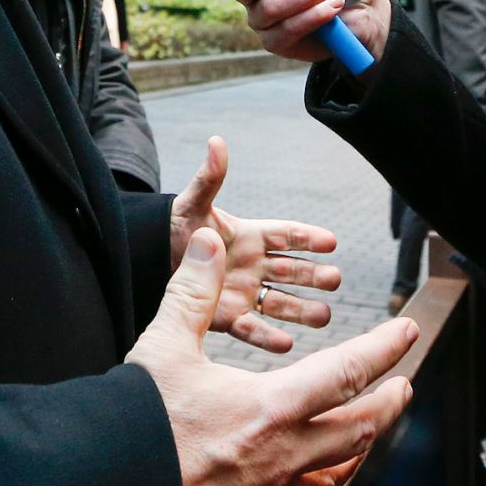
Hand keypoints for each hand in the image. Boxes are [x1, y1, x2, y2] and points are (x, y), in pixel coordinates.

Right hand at [128, 228, 416, 485]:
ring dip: (362, 442)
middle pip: (359, 428)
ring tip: (371, 427)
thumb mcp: (162, 350)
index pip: (348, 372)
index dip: (383, 348)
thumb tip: (208, 242)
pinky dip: (324, 477)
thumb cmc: (133, 433)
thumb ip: (192, 292)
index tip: (406, 332)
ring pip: (337, 468)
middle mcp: (282, 456)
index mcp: (271, 409)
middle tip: (404, 384)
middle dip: (388, 402)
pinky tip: (316, 473)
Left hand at [169, 137, 342, 353]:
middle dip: (314, 275)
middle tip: (335, 279)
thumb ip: (210, 177)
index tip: (331, 241)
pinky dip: (268, 337)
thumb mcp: (194, 203)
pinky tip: (287, 343)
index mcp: (251, 235)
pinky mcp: (228, 318)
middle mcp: (254, 265)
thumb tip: (217, 141)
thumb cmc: (175, 227)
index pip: (286, 234)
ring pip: (280, 302)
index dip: (307, 237)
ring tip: (325, 316)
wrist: (149, 261)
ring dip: (302, 309)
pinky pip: (252, 329)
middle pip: (292, 270)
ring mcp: (244, 292)